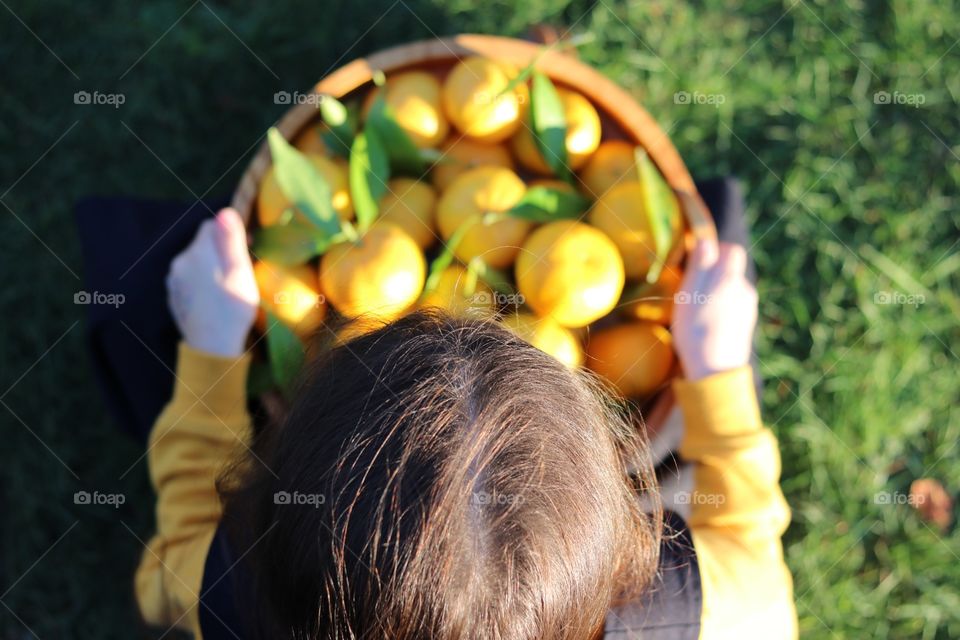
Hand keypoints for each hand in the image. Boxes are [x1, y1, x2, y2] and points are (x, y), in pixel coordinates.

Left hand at [166, 208, 259, 357]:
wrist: (211, 348)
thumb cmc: (232, 308)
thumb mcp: (240, 272)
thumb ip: (231, 240)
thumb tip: (226, 210)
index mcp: (198, 252)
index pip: (211, 225)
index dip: (230, 232)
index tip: (247, 246)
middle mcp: (180, 262)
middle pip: (202, 244)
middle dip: (220, 249)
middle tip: (241, 268)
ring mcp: (173, 281)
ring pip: (195, 262)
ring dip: (211, 266)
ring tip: (229, 285)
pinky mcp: (174, 297)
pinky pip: (189, 279)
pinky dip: (202, 282)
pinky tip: (215, 298)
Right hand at [671, 239, 757, 380]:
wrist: (715, 370)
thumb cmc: (696, 330)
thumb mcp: (689, 293)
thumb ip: (700, 264)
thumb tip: (706, 239)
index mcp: (731, 278)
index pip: (733, 251)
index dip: (716, 251)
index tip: (698, 261)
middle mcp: (745, 290)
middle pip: (732, 271)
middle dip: (715, 274)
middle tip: (691, 288)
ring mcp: (748, 310)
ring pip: (732, 290)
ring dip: (717, 293)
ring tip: (697, 310)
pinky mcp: (746, 326)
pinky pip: (734, 308)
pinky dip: (722, 309)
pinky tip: (707, 325)